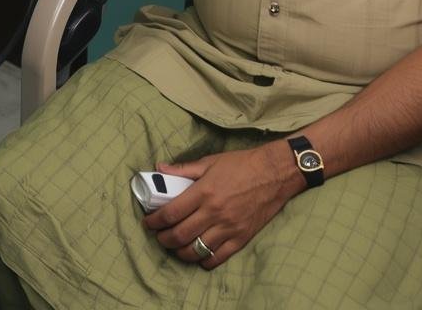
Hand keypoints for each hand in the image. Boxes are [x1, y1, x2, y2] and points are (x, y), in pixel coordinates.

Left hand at [142, 143, 301, 268]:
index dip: (155, 221)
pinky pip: (218, 257)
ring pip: (196, 250)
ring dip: (180, 252)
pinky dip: (204, 260)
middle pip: (180, 235)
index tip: (148, 222)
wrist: (273, 174)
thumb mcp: (210, 161)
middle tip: (158, 236)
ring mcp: (228, 228)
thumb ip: (183, 168)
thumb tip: (159, 169)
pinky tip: (197, 255)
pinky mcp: (241, 238)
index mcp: (204, 191)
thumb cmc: (240, 164)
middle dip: (164, 239)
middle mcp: (214, 212)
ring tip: (174, 247)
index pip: (171, 212)